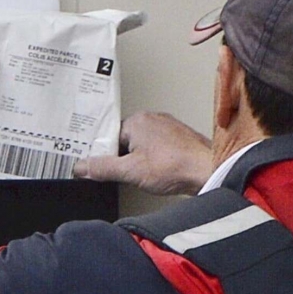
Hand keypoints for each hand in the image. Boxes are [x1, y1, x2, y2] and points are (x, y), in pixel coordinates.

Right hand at [74, 112, 211, 195]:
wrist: (209, 171)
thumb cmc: (177, 166)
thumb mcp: (130, 171)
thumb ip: (103, 169)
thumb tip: (82, 168)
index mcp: (137, 120)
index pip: (110, 136)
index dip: (107, 155)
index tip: (105, 168)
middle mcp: (153, 119)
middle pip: (126, 140)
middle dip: (126, 159)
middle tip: (131, 174)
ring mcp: (169, 128)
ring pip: (145, 145)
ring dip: (143, 161)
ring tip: (150, 174)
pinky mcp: (181, 140)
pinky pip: (161, 149)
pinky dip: (158, 162)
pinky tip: (163, 173)